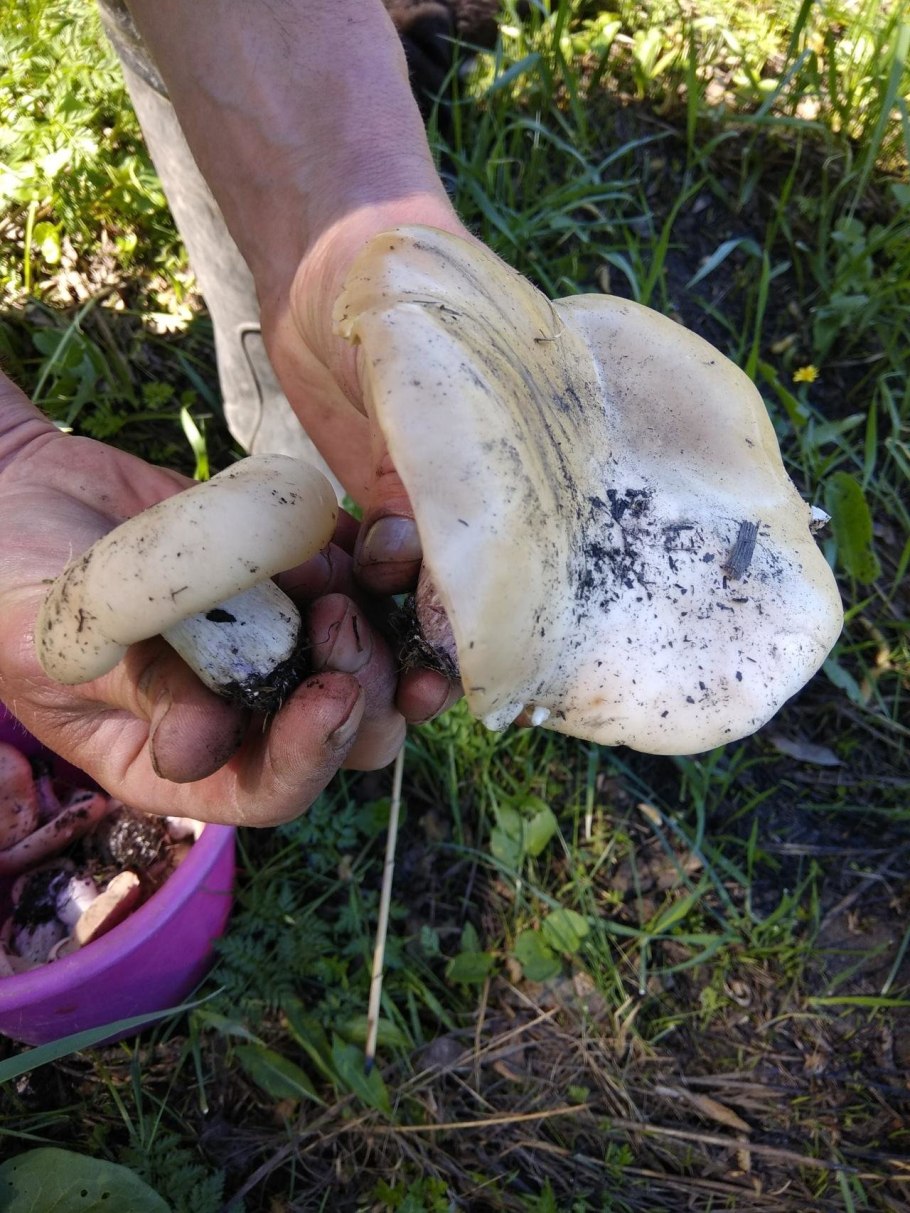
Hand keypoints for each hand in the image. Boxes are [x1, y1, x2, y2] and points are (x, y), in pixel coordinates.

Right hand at [0, 373, 422, 824]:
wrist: (22, 494)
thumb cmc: (15, 586)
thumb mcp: (64, 650)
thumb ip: (140, 692)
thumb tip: (198, 752)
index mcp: (178, 759)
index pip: (268, 790)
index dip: (312, 755)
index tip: (331, 694)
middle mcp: (243, 708)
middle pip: (348, 732)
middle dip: (363, 684)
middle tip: (336, 617)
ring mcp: (277, 640)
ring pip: (376, 658)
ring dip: (379, 621)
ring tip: (334, 568)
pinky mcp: (295, 574)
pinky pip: (369, 582)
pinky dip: (381, 563)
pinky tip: (368, 533)